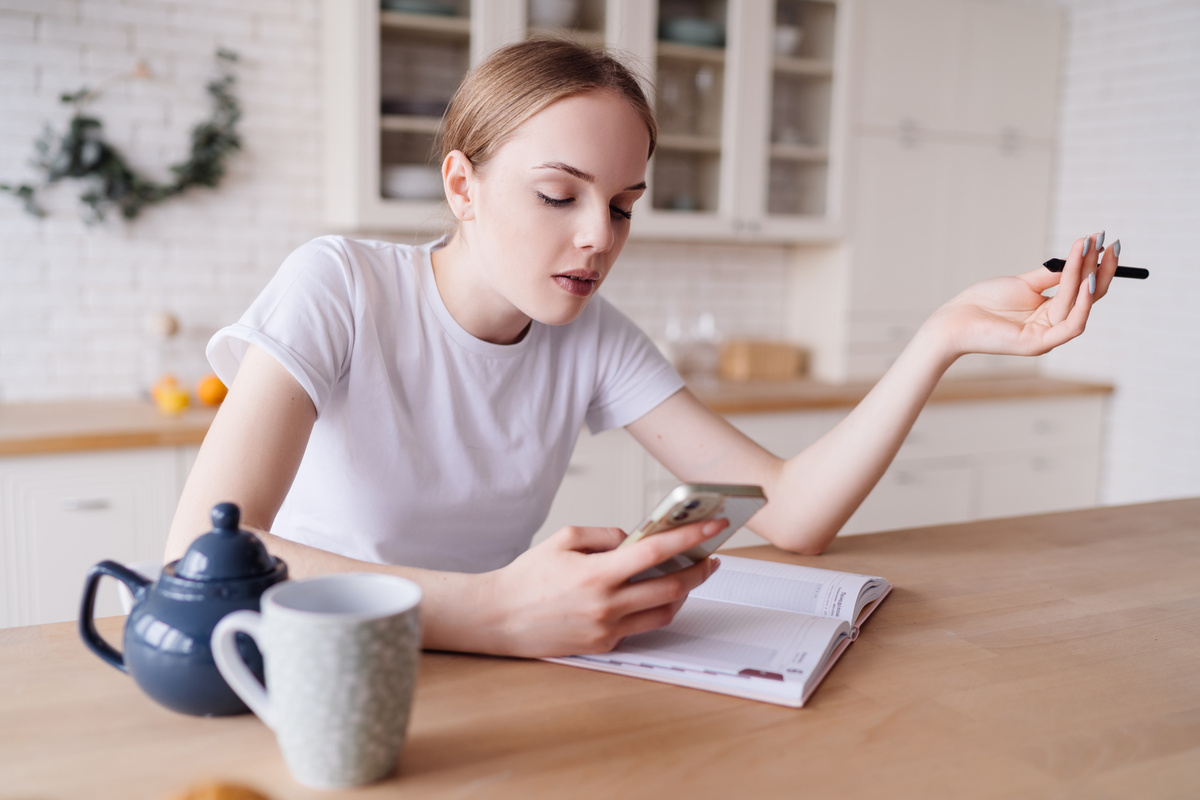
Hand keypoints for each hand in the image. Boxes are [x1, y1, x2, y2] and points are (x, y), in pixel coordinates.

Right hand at [482, 518, 727, 657]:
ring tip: (690, 574)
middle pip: (672, 587)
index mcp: (597, 573)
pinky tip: (658, 594)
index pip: (657, 552)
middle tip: (711, 555)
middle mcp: (606, 604)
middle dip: (699, 569)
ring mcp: (607, 628)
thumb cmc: (527, 577)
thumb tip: (635, 541)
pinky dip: (657, 608)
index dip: (691, 537)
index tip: (714, 526)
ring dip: (684, 592)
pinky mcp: (604, 644)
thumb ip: (606, 535)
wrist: (499, 618)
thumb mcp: (564, 538)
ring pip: (664, 611)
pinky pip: (643, 625)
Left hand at [929, 232, 1118, 359]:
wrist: (956, 318)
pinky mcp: (1039, 345)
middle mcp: (1054, 325)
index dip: (1096, 265)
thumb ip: (1052, 275)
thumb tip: (1081, 257)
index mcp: (1051, 312)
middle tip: (1110, 243)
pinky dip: (1081, 304)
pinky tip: (1086, 282)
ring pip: (1078, 305)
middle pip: (1089, 298)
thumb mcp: (1024, 282)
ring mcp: (1048, 337)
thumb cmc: (985, 301)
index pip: (1083, 288)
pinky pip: (1071, 325)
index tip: (1102, 239)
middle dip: (1102, 269)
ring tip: (1092, 253)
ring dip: (1087, 277)